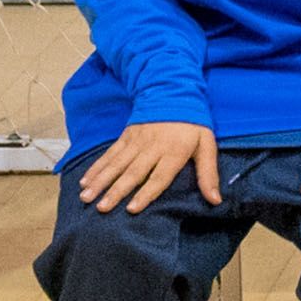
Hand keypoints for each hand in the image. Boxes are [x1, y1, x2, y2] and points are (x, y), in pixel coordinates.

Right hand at [80, 119, 220, 213]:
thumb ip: (209, 173)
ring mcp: (136, 141)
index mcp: (174, 151)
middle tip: (101, 207)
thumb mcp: (207, 145)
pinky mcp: (126, 136)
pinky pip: (109, 154)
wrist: (173, 91)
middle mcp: (152, 147)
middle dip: (116, 191)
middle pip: (132, 172)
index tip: (131, 209)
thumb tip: (215, 200)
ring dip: (100, 181)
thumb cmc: (192, 124)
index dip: (145, 193)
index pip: (159, 176)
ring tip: (87, 197)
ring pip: (116, 164)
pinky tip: (85, 181)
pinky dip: (96, 168)